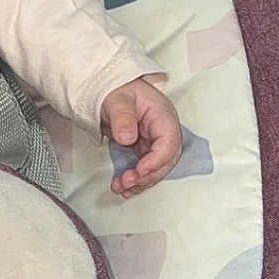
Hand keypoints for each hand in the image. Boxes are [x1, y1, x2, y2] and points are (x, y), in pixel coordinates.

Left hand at [100, 75, 181, 197]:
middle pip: (166, 160)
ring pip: (157, 168)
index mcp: (163, 116)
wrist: (110, 89)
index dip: (156, 161)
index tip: (139, 171)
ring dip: (141, 182)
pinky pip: (146, 167)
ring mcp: (155, 141)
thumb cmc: (117, 90)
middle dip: (148, 176)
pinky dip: (137, 179)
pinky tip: (125, 188)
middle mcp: (163, 131)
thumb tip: (127, 138)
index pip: (168, 144)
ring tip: (121, 189)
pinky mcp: (145, 148)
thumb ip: (122, 116)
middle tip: (127, 183)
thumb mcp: (117, 99)